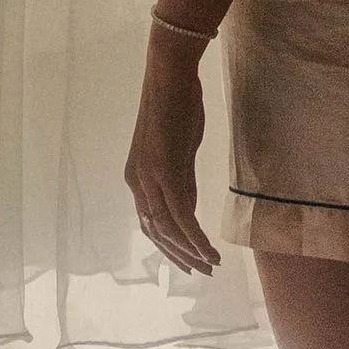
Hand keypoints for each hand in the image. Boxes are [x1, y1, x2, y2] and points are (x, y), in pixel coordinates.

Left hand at [126, 28, 218, 276]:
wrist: (169, 76)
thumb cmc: (176, 105)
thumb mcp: (177, 150)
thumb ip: (179, 177)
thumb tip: (188, 203)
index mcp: (137, 178)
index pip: (150, 224)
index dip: (169, 246)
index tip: (189, 261)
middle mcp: (138, 183)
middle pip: (157, 233)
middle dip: (180, 256)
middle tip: (202, 272)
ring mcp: (150, 179)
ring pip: (169, 230)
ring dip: (190, 252)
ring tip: (211, 266)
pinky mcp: (166, 172)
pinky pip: (182, 216)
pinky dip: (195, 238)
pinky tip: (209, 251)